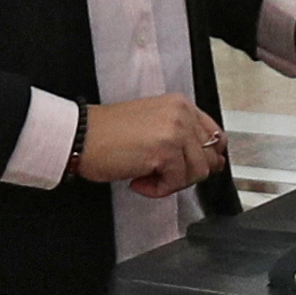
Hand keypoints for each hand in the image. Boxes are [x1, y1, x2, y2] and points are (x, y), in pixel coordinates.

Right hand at [73, 93, 225, 198]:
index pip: (215, 135)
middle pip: (209, 157)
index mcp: (180, 105)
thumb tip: (209, 162)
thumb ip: (181, 137)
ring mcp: (175, 130)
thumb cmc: (107, 134)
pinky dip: (158, 189)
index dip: (206, 158)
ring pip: (197, 172)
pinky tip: (138, 180)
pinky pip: (176, 182)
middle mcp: (181, 113)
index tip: (190, 168)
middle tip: (160, 174)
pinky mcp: (165, 150)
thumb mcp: (152, 125)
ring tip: (146, 176)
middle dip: (185, 174)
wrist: (80, 136)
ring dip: (172, 182)